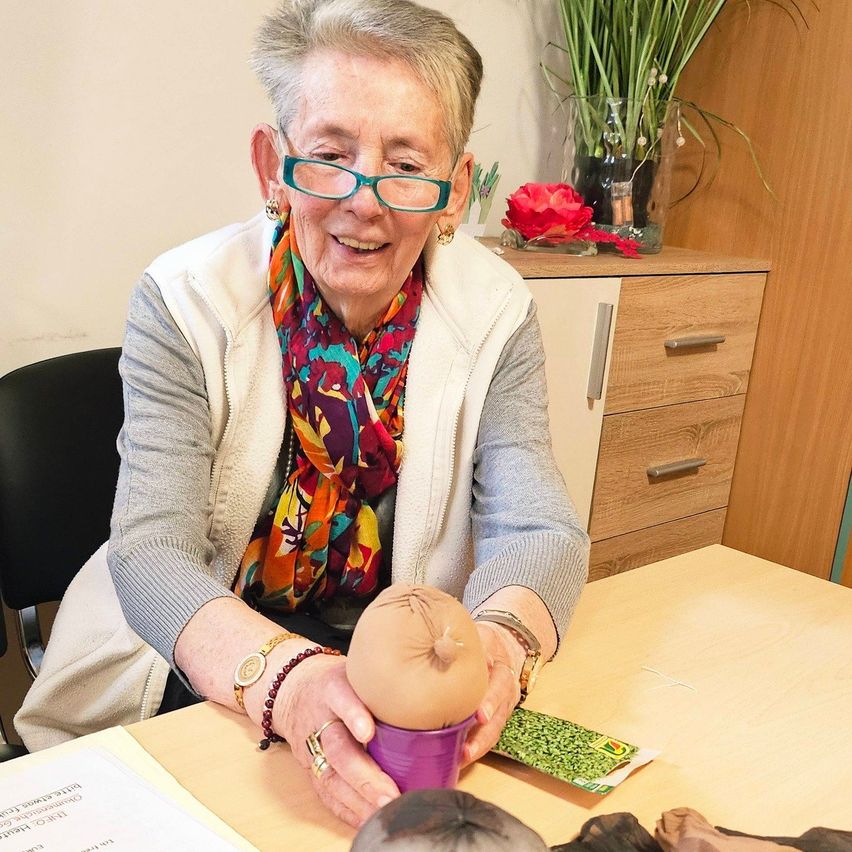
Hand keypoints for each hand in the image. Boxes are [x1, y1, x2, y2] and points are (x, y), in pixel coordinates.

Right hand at [272, 652, 399, 826]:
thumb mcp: (361, 672)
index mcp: (333, 688)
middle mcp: (321, 719)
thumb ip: (392, 687)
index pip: (341, 698)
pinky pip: (326, 794)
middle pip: (338, 749)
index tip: (368, 732)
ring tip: (385, 811)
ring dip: (358, 800)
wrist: (298, 690)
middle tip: (390, 793)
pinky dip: (347, 810)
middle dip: (363, 775)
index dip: (354, 715)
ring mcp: (313, 747)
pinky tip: (368, 819)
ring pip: (331, 777)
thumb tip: (452, 724)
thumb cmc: (343, 682)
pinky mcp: (311, 770)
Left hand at [461, 622, 523, 766]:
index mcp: (503, 672)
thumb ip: (472, 642)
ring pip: (494, 731)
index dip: (491, 700)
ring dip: (479, 746)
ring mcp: (501, 709)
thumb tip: (451, 645)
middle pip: (499, 717)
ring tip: (463, 757)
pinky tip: (460, 759)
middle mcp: (506, 694)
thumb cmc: (485, 643)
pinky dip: (475, 747)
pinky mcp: (493, 720)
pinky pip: (487, 736)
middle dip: (483, 734)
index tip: (480, 714)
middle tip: (468, 747)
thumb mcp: (482, 636)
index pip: (500, 686)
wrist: (502, 649)